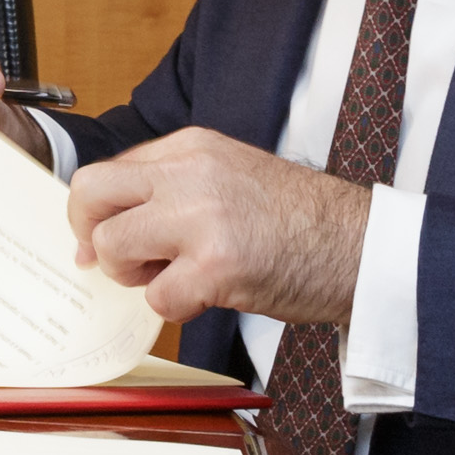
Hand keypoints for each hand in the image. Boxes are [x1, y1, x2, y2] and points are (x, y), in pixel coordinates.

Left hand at [65, 129, 367, 324]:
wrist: (364, 246)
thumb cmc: (301, 221)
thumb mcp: (230, 179)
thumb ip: (169, 194)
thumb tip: (97, 238)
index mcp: (192, 147)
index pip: (108, 172)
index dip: (97, 214)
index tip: (106, 239)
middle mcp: (191, 172)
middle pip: (90, 193)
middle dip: (90, 235)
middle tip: (119, 261)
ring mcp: (202, 217)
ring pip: (112, 246)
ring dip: (133, 275)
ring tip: (174, 277)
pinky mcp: (217, 264)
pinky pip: (156, 297)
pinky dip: (174, 307)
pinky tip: (207, 297)